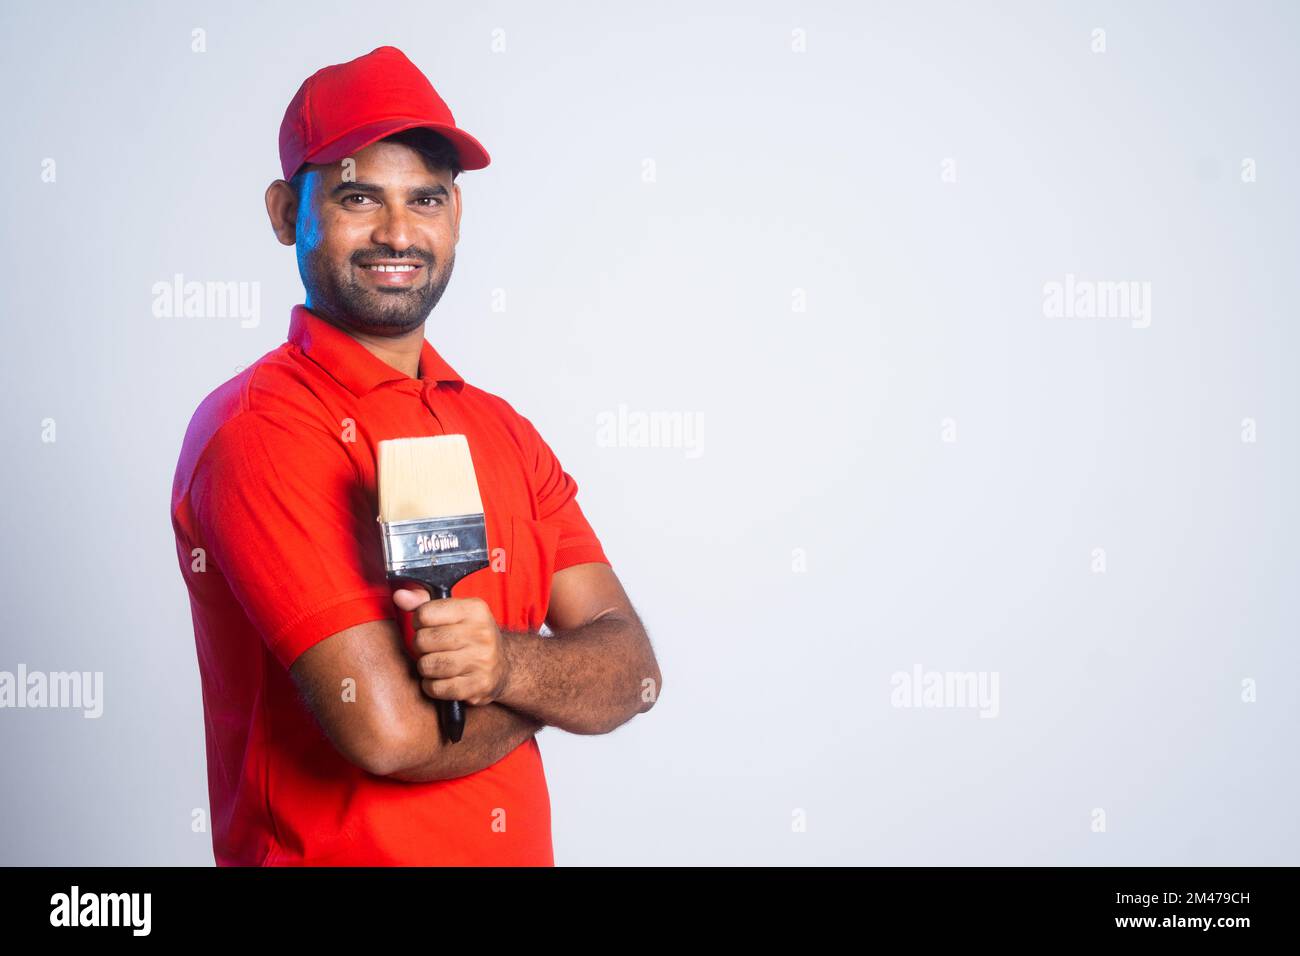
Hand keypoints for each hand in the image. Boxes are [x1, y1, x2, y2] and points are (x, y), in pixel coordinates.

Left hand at [392, 589, 510, 705]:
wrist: (503, 665)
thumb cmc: (471, 636)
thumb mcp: (454, 612)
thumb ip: (424, 602)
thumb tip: (400, 596)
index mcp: (474, 609)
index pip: (424, 614)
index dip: (419, 622)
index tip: (427, 626)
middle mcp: (481, 633)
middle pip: (423, 640)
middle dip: (420, 646)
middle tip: (431, 648)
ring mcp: (482, 660)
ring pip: (428, 666)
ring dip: (426, 668)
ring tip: (437, 663)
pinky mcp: (479, 685)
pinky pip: (437, 688)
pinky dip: (433, 686)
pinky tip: (442, 679)